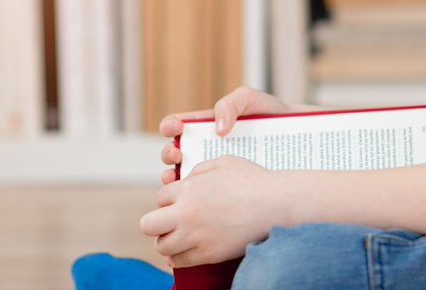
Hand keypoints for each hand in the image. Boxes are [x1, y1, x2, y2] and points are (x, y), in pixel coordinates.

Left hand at [139, 156, 292, 268]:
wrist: (276, 205)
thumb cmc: (253, 180)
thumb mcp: (223, 163)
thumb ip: (199, 170)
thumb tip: (186, 180)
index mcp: (189, 188)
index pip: (160, 197)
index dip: (169, 201)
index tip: (179, 204)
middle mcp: (187, 213)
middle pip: (149, 224)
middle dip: (156, 223)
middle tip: (168, 223)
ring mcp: (196, 236)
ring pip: (162, 246)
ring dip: (167, 242)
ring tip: (179, 238)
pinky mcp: (208, 254)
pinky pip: (180, 262)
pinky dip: (180, 258)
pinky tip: (187, 250)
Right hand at [157, 86, 299, 185]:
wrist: (298, 136)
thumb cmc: (271, 115)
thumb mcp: (250, 100)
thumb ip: (230, 104)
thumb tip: (218, 128)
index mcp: (207, 125)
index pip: (179, 126)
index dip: (170, 126)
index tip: (175, 129)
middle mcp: (206, 148)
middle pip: (175, 152)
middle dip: (169, 152)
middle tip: (177, 153)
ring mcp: (215, 169)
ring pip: (185, 177)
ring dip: (173, 177)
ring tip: (179, 176)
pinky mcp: (227, 187)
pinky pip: (206, 194)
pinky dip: (195, 196)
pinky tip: (197, 196)